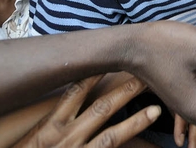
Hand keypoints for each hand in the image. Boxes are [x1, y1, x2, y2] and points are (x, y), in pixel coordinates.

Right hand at [14, 75, 158, 147]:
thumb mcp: (38, 137)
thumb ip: (59, 119)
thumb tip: (78, 97)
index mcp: (51, 126)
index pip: (75, 93)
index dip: (96, 74)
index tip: (116, 57)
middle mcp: (65, 138)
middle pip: (102, 108)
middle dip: (127, 90)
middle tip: (148, 75)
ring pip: (111, 136)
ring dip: (136, 122)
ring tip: (156, 110)